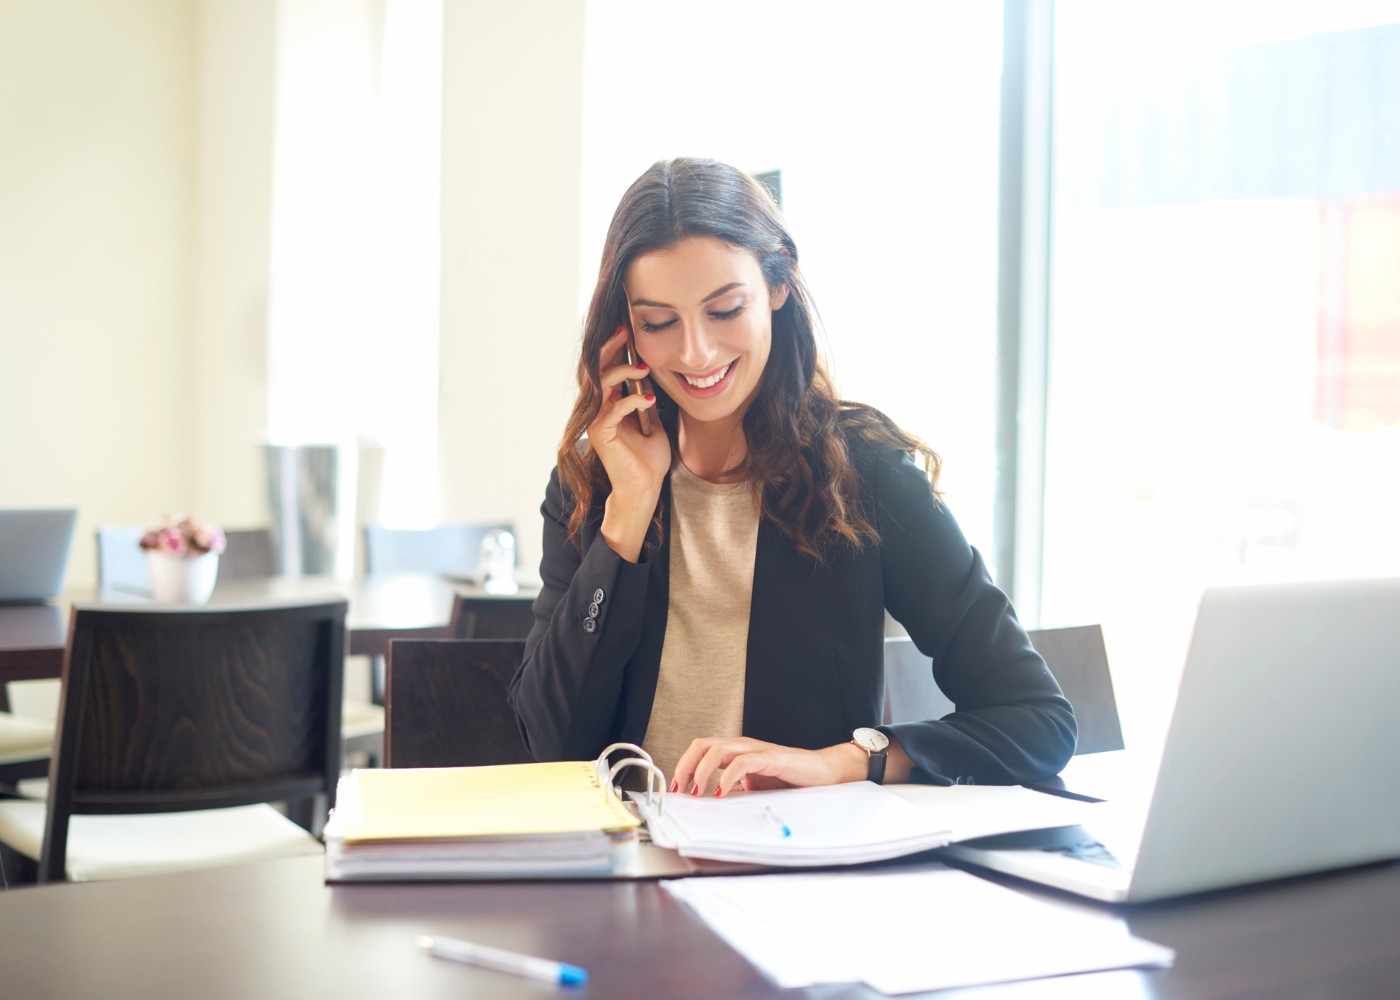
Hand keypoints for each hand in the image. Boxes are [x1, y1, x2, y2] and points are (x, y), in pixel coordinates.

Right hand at [588, 327, 671, 559]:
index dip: (614, 349)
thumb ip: (647, 400)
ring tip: (643, 368)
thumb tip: (650, 378)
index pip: (607, 369)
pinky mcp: (601, 434)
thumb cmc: (648, 458)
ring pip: (601, 385)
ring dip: (622, 372)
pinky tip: (649, 400)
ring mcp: (597, 421)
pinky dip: (632, 400)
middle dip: (610, 349)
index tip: (627, 331)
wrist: (646, 487)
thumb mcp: (653, 422)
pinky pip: (613, 408)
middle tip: (624, 332)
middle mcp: (599, 410)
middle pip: (597, 370)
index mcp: (609, 405)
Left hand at [671, 736, 868, 797]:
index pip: (700, 749)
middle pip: (702, 744)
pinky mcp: (770, 758)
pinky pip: (742, 763)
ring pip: (717, 749)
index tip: (675, 788)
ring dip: (701, 771)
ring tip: (697, 791)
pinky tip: (721, 792)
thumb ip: (736, 790)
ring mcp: (756, 750)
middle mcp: (742, 746)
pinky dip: (727, 777)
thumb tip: (711, 804)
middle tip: (679, 789)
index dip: (684, 766)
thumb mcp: (755, 787)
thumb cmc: (791, 779)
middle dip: (685, 766)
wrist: (823, 773)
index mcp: (736, 752)